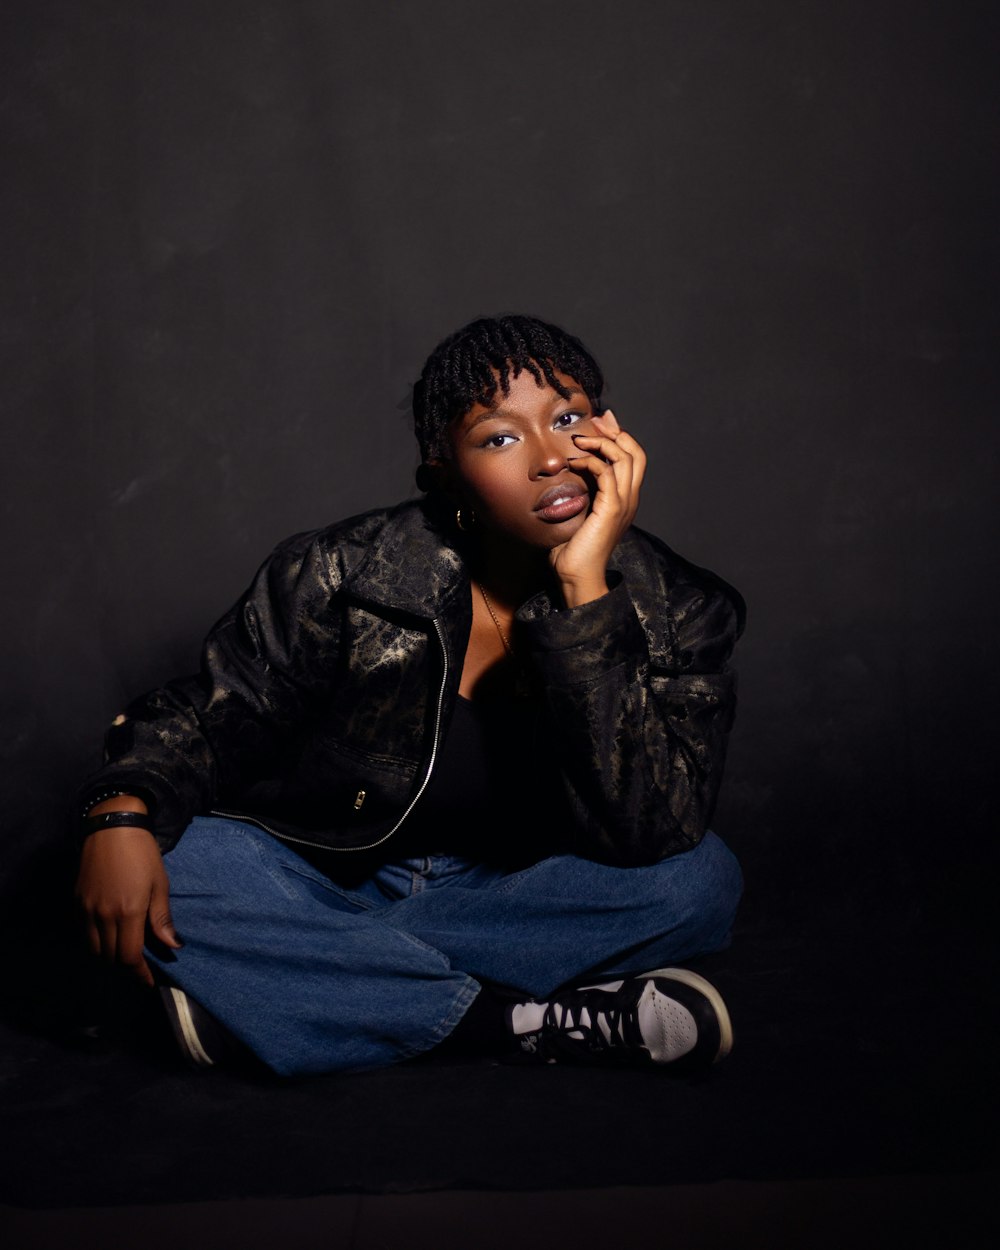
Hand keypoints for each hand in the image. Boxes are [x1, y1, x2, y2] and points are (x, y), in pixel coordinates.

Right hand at [76, 825, 180, 986]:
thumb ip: (162, 918)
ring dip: (108, 958)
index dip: (139, 974)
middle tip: (139, 969)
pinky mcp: (77, 902)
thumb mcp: (159, 884)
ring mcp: (87, 910)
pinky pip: (84, 934)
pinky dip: (95, 944)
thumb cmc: (142, 854)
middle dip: (125, 968)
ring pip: (94, 949)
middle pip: (110, 957)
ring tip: (123, 957)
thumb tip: (173, 946)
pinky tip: (108, 939)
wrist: (112, 828)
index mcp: (128, 912)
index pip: (129, 957)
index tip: (148, 982)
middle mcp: (103, 916)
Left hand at [549, 409, 646, 606]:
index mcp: (625, 499)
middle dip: (615, 432)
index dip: (619, 437)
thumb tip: (568, 469)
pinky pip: (607, 473)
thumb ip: (580, 489)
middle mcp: (630, 499)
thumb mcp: (578, 511)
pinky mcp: (612, 509)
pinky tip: (573, 462)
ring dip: (602, 443)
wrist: (577, 575)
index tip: (598, 424)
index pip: (633, 458)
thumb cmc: (572, 549)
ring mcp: (624, 504)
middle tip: (593, 421)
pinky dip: (590, 461)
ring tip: (579, 439)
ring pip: (626, 458)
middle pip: (636, 453)